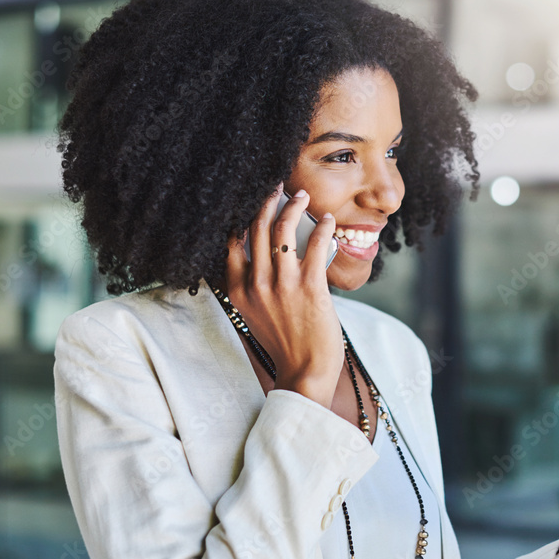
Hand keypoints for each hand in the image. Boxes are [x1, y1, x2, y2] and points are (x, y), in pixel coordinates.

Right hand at [222, 185, 341, 407]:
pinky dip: (322, 228)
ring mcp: (282, 285)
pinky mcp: (310, 288)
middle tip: (276, 186)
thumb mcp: (255, 313)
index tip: (250, 198)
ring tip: (302, 197)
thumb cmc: (285, 342)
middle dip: (266, 201)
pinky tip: (327, 220)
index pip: (231, 242)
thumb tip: (265, 252)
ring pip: (283, 232)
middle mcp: (256, 284)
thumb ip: (252, 284)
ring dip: (293, 208)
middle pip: (255, 229)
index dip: (241, 215)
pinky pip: (315, 247)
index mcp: (238, 290)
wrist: (305, 372)